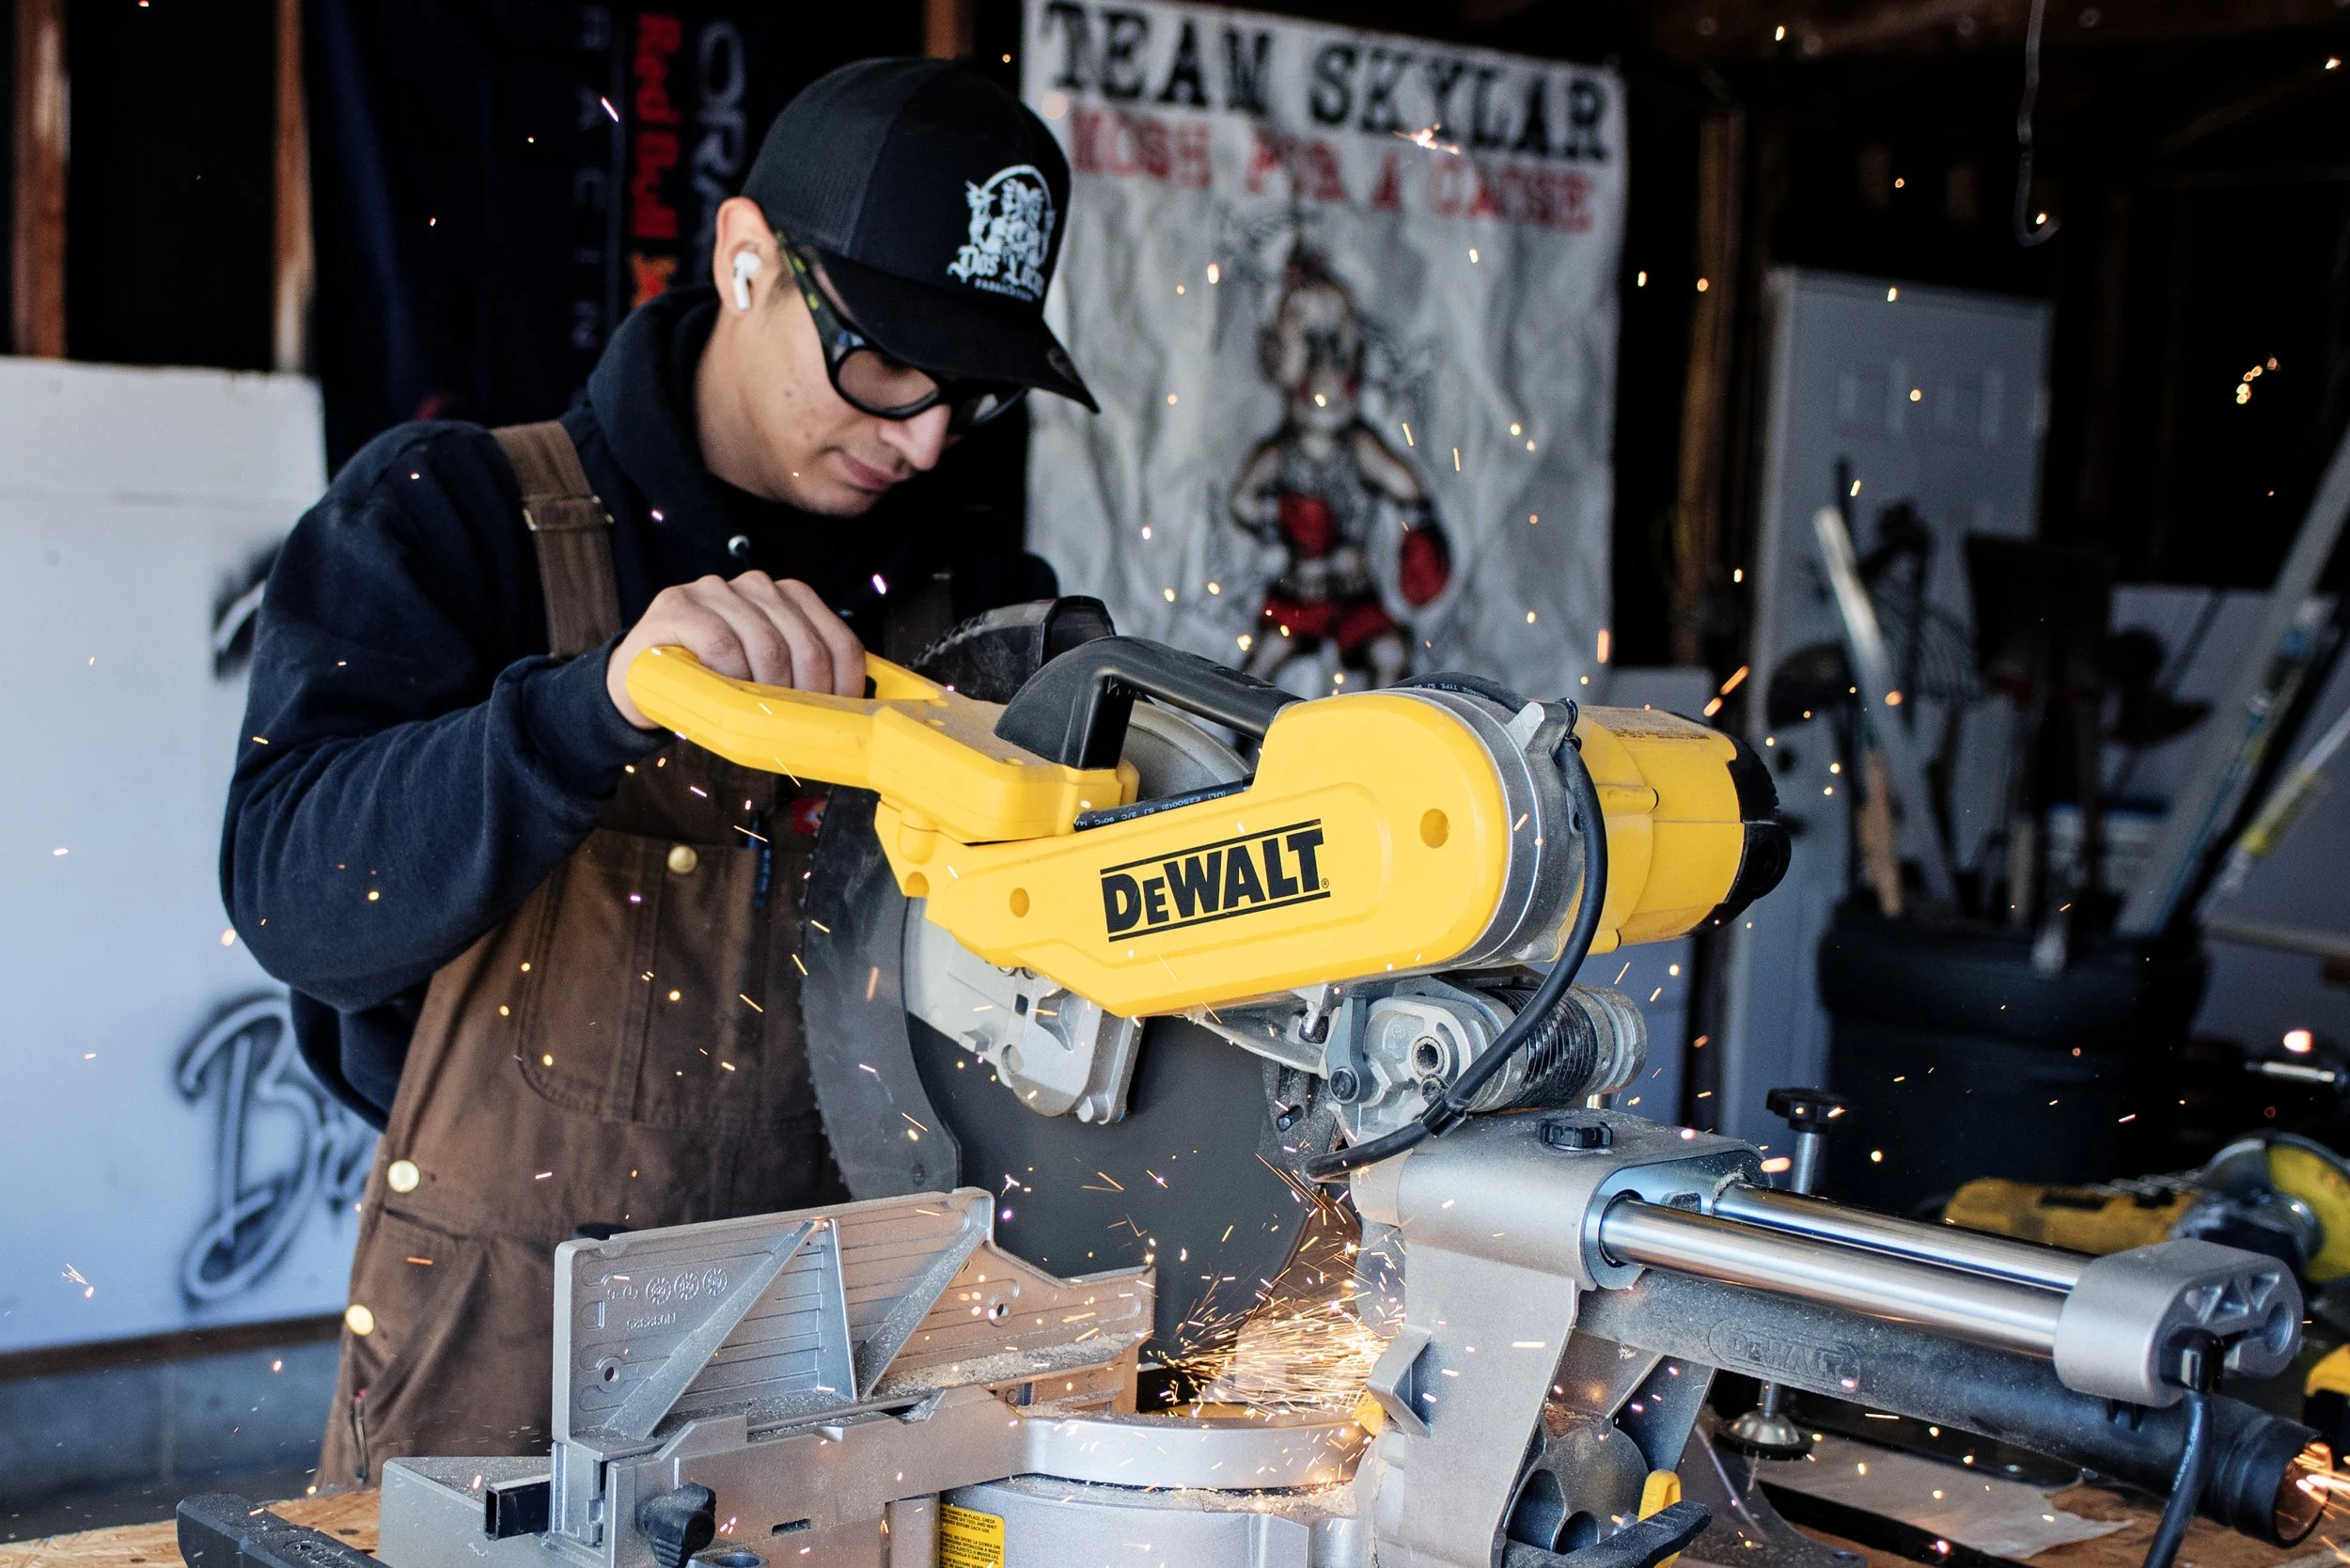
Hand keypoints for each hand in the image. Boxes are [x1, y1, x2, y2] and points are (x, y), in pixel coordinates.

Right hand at [606, 572, 865, 728]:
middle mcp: (756, 585)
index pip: (838, 639)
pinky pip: (722, 643)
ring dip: (769, 692)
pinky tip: (726, 695)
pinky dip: (732, 677)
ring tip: (758, 718)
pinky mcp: (677, 604)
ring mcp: (715, 590)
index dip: (846, 685)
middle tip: (796, 730)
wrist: (636, 681)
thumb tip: (850, 714)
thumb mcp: (764, 678)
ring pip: (768, 645)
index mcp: (788, 597)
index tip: (837, 719)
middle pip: (806, 645)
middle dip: (808, 696)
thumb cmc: (710, 683)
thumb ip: (802, 679)